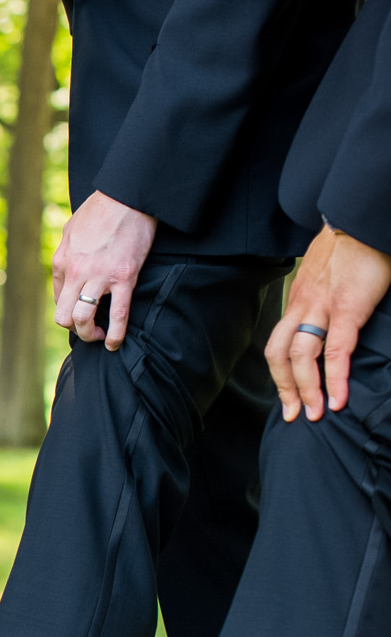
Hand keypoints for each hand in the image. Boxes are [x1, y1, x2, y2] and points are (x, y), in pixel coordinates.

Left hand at [51, 191, 155, 348]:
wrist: (128, 197)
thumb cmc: (100, 211)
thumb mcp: (71, 232)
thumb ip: (66, 256)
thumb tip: (66, 280)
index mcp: (62, 262)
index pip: (58, 300)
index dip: (68, 311)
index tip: (80, 312)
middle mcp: (76, 272)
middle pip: (64, 316)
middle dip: (74, 329)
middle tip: (87, 330)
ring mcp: (100, 276)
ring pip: (84, 319)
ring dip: (89, 335)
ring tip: (99, 338)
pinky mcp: (124, 277)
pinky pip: (117, 314)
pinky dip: (115, 334)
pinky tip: (114, 343)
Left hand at [268, 224, 390, 421]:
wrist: (359, 222)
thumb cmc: (347, 250)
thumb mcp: (324, 276)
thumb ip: (320, 300)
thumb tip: (323, 321)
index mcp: (297, 301)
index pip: (277, 344)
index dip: (278, 374)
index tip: (286, 398)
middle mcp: (301, 307)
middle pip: (279, 355)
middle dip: (285, 388)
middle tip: (294, 415)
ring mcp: (322, 308)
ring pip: (301, 356)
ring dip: (307, 390)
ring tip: (317, 413)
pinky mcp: (348, 308)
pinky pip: (337, 349)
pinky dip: (336, 377)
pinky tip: (339, 398)